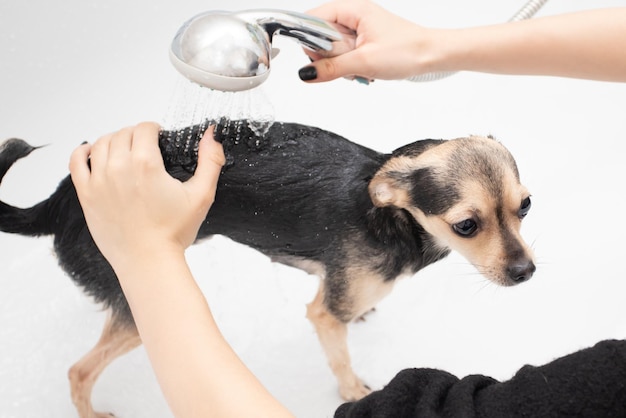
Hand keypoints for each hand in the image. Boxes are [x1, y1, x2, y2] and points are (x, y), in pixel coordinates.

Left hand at [69, 122, 224, 268]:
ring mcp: (99, 181)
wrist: (149, 261)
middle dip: (136, 134)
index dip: (155, 129)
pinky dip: (83, 152)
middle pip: (123, 133)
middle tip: (146, 146)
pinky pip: (77, 162)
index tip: (159, 137)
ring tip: (125, 149)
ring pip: (101, 143)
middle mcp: (119, 168)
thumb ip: (210, 161)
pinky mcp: (87, 195)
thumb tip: (211, 135)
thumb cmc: (173, 232)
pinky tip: (93, 153)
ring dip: (114, 140)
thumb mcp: (201, 194)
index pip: (144, 128)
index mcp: (145, 164)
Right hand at [301, 0, 430, 81]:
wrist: (432, 56)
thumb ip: (331, 68)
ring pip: (333, 47)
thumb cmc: (407, 51)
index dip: (311, 39)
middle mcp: (354, 15)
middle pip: (321, 35)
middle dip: (329, 55)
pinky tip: (363, 69)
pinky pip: (345, 53)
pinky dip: (350, 65)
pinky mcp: (364, 40)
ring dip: (341, 63)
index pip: (313, 18)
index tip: (319, 57)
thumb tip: (306, 74)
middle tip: (348, 63)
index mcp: (353, 9)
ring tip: (360, 67)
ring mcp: (359, 28)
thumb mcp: (364, 62)